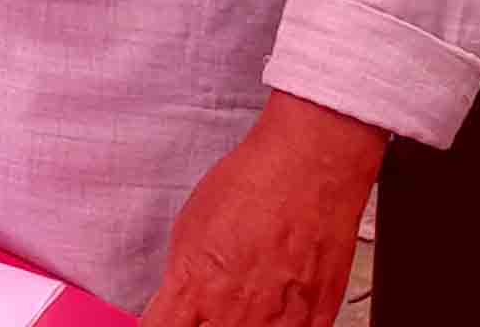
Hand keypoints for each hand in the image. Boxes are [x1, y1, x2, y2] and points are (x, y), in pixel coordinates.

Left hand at [135, 93, 387, 326]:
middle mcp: (234, 313)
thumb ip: (183, 276)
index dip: (164, 326)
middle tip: (211, 308)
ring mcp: (278, 322)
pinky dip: (280, 326)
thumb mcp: (190, 227)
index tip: (170, 319)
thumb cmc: (253, 185)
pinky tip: (276, 308)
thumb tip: (177, 301)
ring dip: (242, 326)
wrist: (309, 169)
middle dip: (204, 325)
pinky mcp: (316, 320)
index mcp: (193, 288)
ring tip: (245, 306)